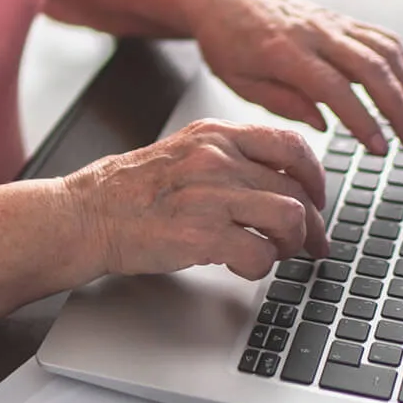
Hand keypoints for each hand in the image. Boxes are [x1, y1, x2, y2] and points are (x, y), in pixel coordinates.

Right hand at [61, 120, 331, 280]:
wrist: (85, 214)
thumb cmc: (129, 190)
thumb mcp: (183, 152)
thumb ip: (227, 158)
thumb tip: (276, 180)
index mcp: (215, 135)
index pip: (291, 146)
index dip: (315, 177)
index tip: (317, 198)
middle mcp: (217, 159)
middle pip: (297, 189)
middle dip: (312, 224)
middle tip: (311, 244)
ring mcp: (210, 195)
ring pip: (290, 218)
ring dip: (291, 244)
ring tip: (276, 254)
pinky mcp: (201, 235)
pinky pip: (260, 254)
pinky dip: (261, 267)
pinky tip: (244, 266)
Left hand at [184, 0, 402, 154]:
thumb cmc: (225, 40)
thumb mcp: (238, 82)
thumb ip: (282, 104)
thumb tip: (324, 124)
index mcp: (283, 51)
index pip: (335, 88)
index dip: (363, 120)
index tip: (379, 148)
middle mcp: (314, 32)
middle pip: (372, 67)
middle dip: (399, 109)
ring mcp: (331, 23)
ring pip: (385, 50)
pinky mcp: (340, 19)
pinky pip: (382, 37)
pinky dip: (402, 64)